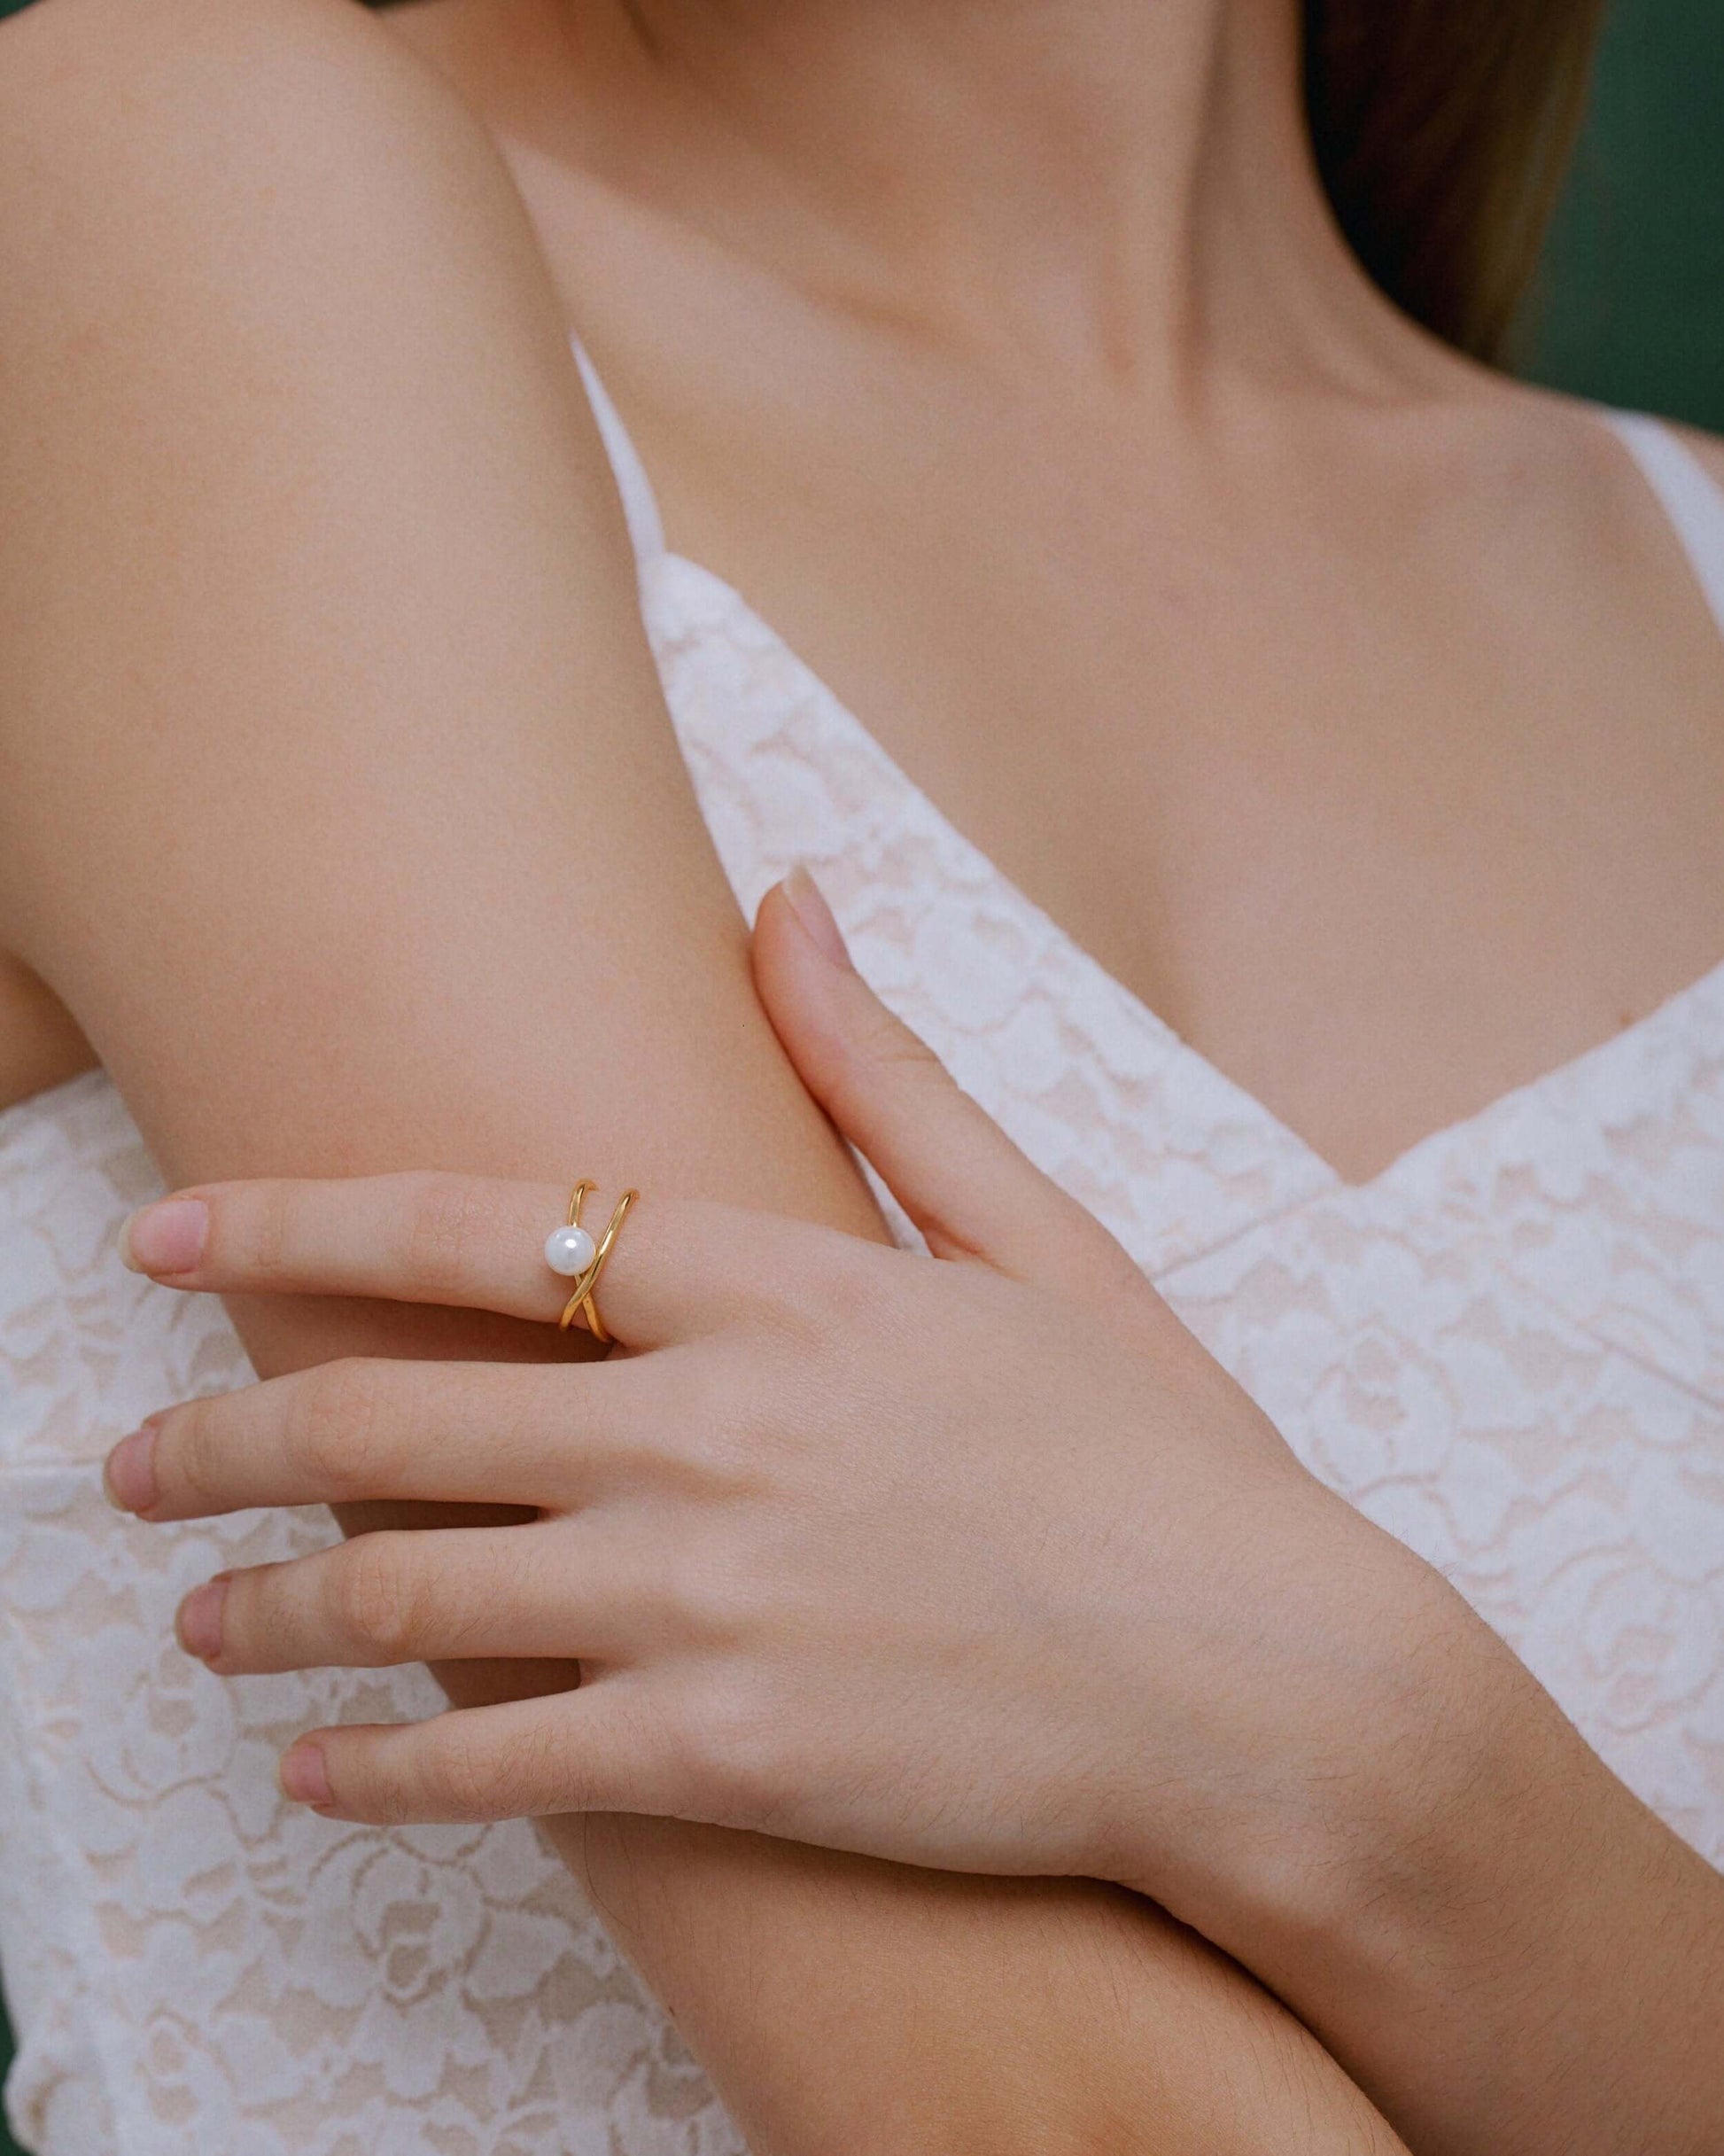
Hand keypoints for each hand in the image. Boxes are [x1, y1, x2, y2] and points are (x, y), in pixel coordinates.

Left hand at [107, 872, 1490, 1944]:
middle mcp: (714, 1425)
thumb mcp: (1037, 1236)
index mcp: (782, 1285)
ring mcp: (709, 1595)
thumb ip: (881, 1073)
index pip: (480, 1225)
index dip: (297, 1219)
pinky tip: (308, 1772)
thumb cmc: (1160, 1460)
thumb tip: (785, 903)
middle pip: (390, 1412)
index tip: (169, 1235)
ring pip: (408, 1593)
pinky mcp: (728, 1754)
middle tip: (127, 1467)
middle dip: (225, 1437)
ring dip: (270, 1607)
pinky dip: (373, 1770)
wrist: (1276, 1687)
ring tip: (192, 1618)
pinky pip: (490, 1763)